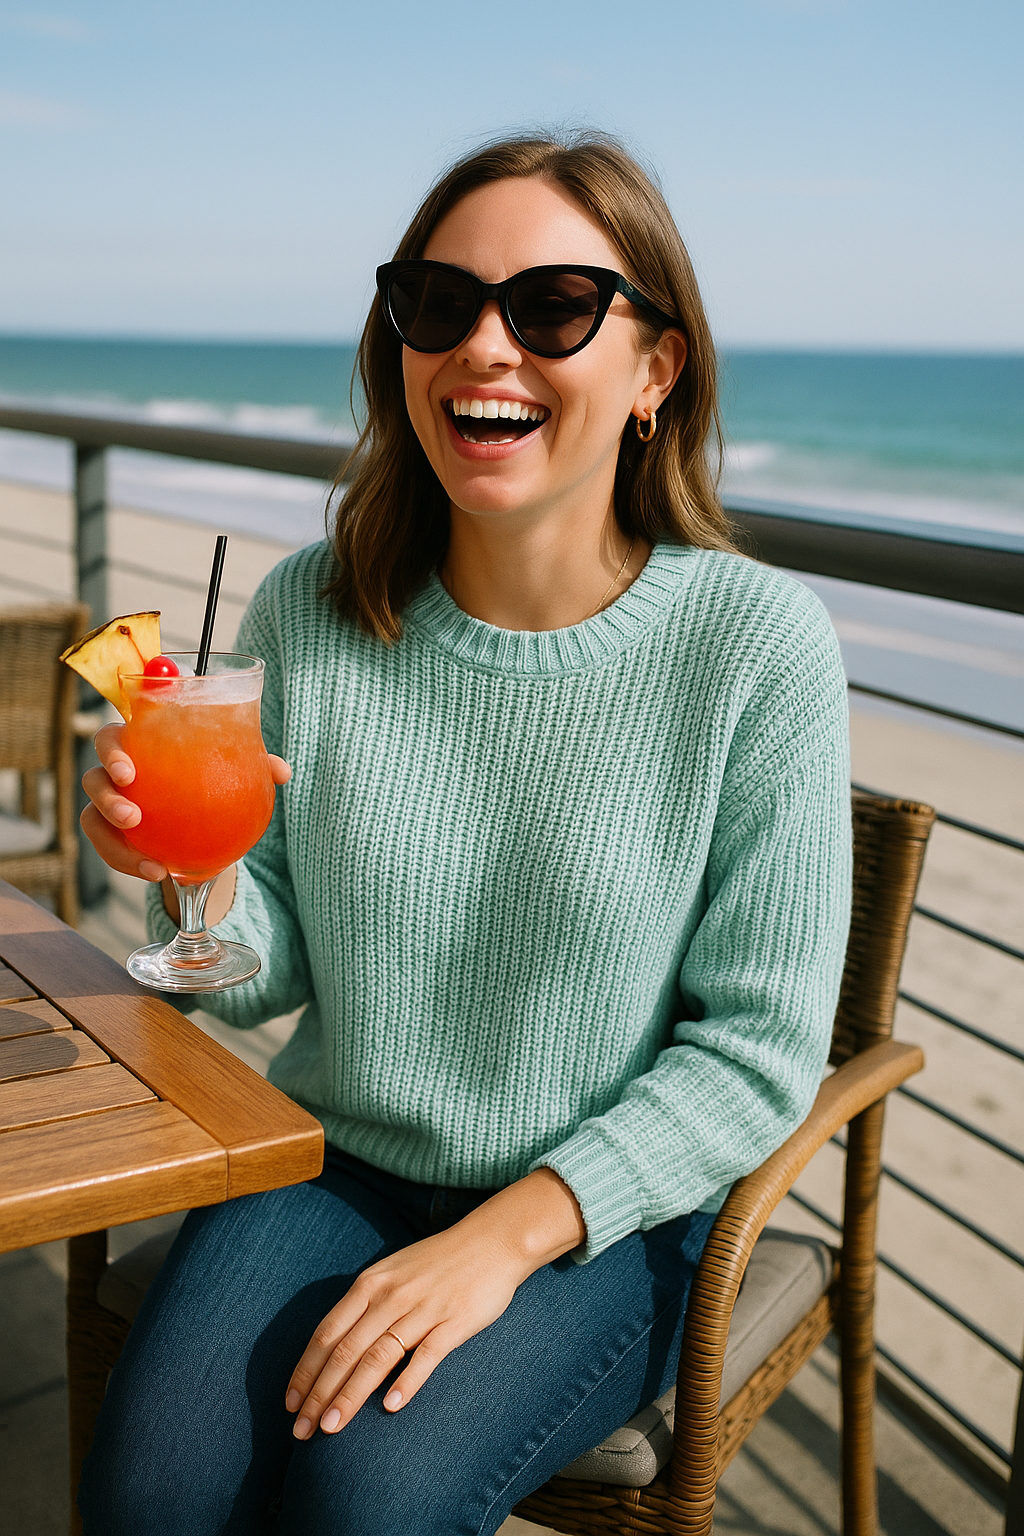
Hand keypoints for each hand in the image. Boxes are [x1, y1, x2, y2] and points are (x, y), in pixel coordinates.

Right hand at [80, 721, 291, 882]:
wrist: (202, 825)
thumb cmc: (210, 783)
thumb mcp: (233, 774)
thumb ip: (255, 767)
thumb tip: (282, 771)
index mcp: (140, 747)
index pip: (112, 739)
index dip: (111, 751)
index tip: (128, 771)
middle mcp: (116, 775)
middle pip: (93, 778)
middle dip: (107, 797)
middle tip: (133, 817)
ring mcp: (110, 808)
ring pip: (93, 819)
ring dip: (113, 841)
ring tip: (149, 861)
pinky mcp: (112, 838)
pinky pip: (110, 851)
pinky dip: (129, 862)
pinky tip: (158, 873)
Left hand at [285, 1167, 585, 1437]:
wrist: (493, 1239)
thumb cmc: (438, 1261)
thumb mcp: (392, 1271)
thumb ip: (365, 1303)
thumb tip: (334, 1343)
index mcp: (370, 1284)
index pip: (327, 1332)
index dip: (305, 1370)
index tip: (290, 1404)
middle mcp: (390, 1296)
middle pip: (346, 1350)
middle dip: (319, 1393)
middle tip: (302, 1431)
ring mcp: (423, 1308)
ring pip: (377, 1357)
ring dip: (350, 1395)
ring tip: (331, 1427)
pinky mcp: (455, 1321)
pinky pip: (426, 1355)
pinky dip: (407, 1381)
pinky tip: (390, 1407)